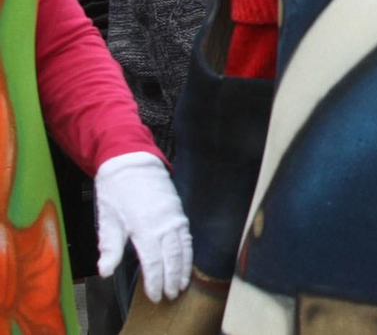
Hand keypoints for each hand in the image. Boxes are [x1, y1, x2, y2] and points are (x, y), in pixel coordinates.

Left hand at [95, 151, 191, 300]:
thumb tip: (106, 272)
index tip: (155, 296)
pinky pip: (188, 236)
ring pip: (184, 247)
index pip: (154, 261)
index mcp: (144, 226)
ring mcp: (174, 216)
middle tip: (170, 295)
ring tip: (182, 285)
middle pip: (173, 256)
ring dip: (184, 267)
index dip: (155, 280)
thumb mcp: (107, 219)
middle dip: (172, 278)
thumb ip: (110, 247)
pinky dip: (189, 252)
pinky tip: (187, 262)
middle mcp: (164, 222)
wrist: (132, 162)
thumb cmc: (116, 191)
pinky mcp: (179, 211)